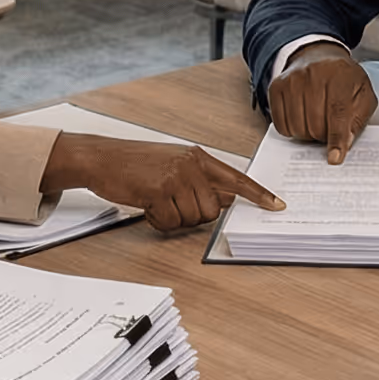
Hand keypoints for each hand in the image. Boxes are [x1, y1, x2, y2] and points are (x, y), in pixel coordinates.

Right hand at [43, 133, 282, 232]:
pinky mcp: (158, 190)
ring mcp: (175, 176)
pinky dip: (158, 222)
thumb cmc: (136, 164)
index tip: (277, 205)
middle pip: (212, 209)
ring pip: (193, 218)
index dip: (258, 194)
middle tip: (170, 204)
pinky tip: (146, 206)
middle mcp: (191, 165)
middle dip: (192, 215)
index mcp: (198, 157)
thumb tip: (225, 201)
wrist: (101, 158)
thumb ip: (199, 181)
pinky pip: (170, 222)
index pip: (236, 178)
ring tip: (155, 201)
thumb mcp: (173, 165)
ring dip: (173, 219)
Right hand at [271, 42, 376, 163]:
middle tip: (329, 130)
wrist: (318, 56)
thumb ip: (358, 118)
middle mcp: (313, 75)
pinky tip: (302, 119)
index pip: (337, 112)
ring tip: (316, 123)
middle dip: (324, 136)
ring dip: (308, 134)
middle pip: (316, 124)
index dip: (336, 138)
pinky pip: (281, 124)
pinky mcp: (276, 88)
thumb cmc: (343, 79)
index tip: (335, 157)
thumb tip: (345, 143)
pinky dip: (292, 130)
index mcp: (340, 75)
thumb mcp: (363, 94)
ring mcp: (292, 80)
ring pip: (297, 127)